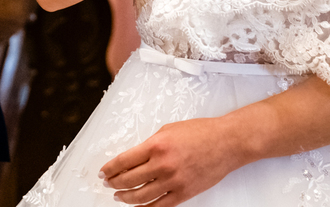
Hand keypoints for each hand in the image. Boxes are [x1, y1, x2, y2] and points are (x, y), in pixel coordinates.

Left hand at [100, 117, 243, 205]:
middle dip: (114, 183)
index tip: (103, 172)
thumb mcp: (168, 130)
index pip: (124, 161)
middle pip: (129, 180)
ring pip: (141, 196)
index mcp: (156, 146)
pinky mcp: (185, 193)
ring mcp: (174, 181)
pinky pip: (160, 206)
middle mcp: (163, 165)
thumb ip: (149, 145)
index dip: (110, 169)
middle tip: (108, 183)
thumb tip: (133, 158)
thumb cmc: (200, 132)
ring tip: (119, 196)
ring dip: (126, 198)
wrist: (226, 142)